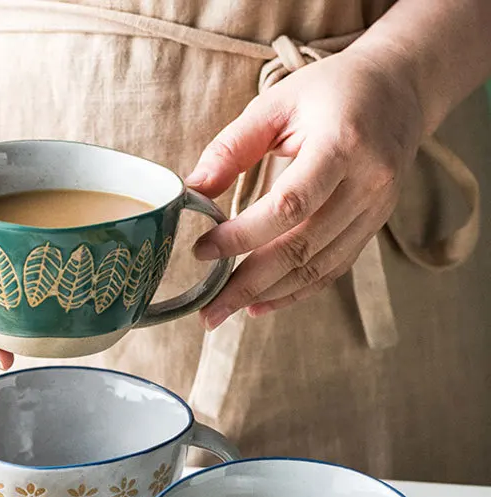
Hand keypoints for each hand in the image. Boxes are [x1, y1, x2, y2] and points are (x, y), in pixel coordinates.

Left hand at [187, 48, 423, 328]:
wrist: (399, 89)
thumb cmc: (330, 91)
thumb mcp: (277, 103)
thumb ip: (232, 147)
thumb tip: (193, 191)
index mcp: (343, 145)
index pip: (289, 205)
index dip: (242, 236)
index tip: (201, 251)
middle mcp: (367, 184)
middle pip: (302, 248)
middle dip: (248, 284)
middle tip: (208, 311)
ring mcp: (374, 211)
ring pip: (317, 268)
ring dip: (267, 295)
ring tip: (225, 310)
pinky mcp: (372, 228)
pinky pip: (331, 270)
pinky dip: (294, 292)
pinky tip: (259, 305)